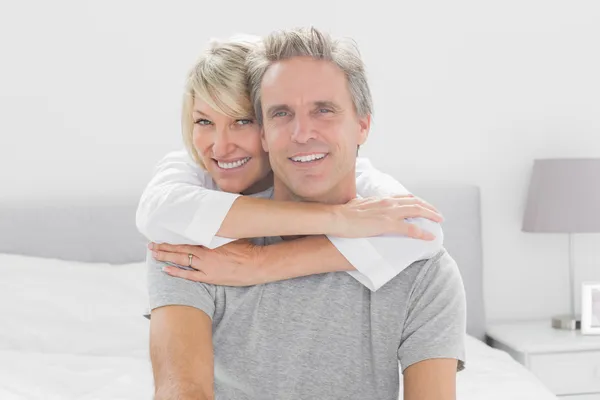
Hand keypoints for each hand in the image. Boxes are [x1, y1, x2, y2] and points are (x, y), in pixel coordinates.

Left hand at [149, 240, 265, 285]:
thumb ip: (219, 231)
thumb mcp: (231, 235)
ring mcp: (206, 266)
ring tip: (154, 255)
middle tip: (150, 245)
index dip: (172, 237)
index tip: (162, 234)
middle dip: (164, 246)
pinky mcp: (210, 277)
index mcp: (209, 241)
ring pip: (181, 260)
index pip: (186, 237)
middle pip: (179, 248)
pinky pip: (189, 275)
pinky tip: (166, 270)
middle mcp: (204, 252)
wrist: (256, 264)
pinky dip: (177, 272)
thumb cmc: (246, 248)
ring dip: (166, 257)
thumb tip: (211, 222)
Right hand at [333, 195, 442, 239]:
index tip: (424, 206)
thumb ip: (369, 206)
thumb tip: (369, 209)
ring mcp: (389, 213)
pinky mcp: (387, 225)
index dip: (417, 202)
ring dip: (430, 216)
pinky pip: (409, 229)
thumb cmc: (344, 213)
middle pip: (415, 202)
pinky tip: (429, 236)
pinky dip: (421, 232)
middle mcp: (388, 203)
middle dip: (429, 208)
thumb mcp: (360, 205)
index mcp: (382, 199)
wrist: (337, 217)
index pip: (405, 197)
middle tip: (438, 215)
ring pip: (416, 212)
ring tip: (439, 221)